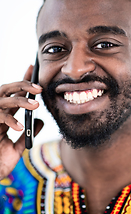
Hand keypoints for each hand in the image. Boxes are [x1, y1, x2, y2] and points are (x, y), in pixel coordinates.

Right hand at [0, 65, 42, 179]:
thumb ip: (28, 132)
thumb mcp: (17, 146)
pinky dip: (9, 121)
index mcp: (4, 116)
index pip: (15, 95)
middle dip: (23, 85)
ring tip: (35, 104)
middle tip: (39, 87)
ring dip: (20, 101)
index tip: (33, 70)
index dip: (24, 83)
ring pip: (3, 101)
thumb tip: (40, 121)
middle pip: (7, 90)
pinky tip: (19, 126)